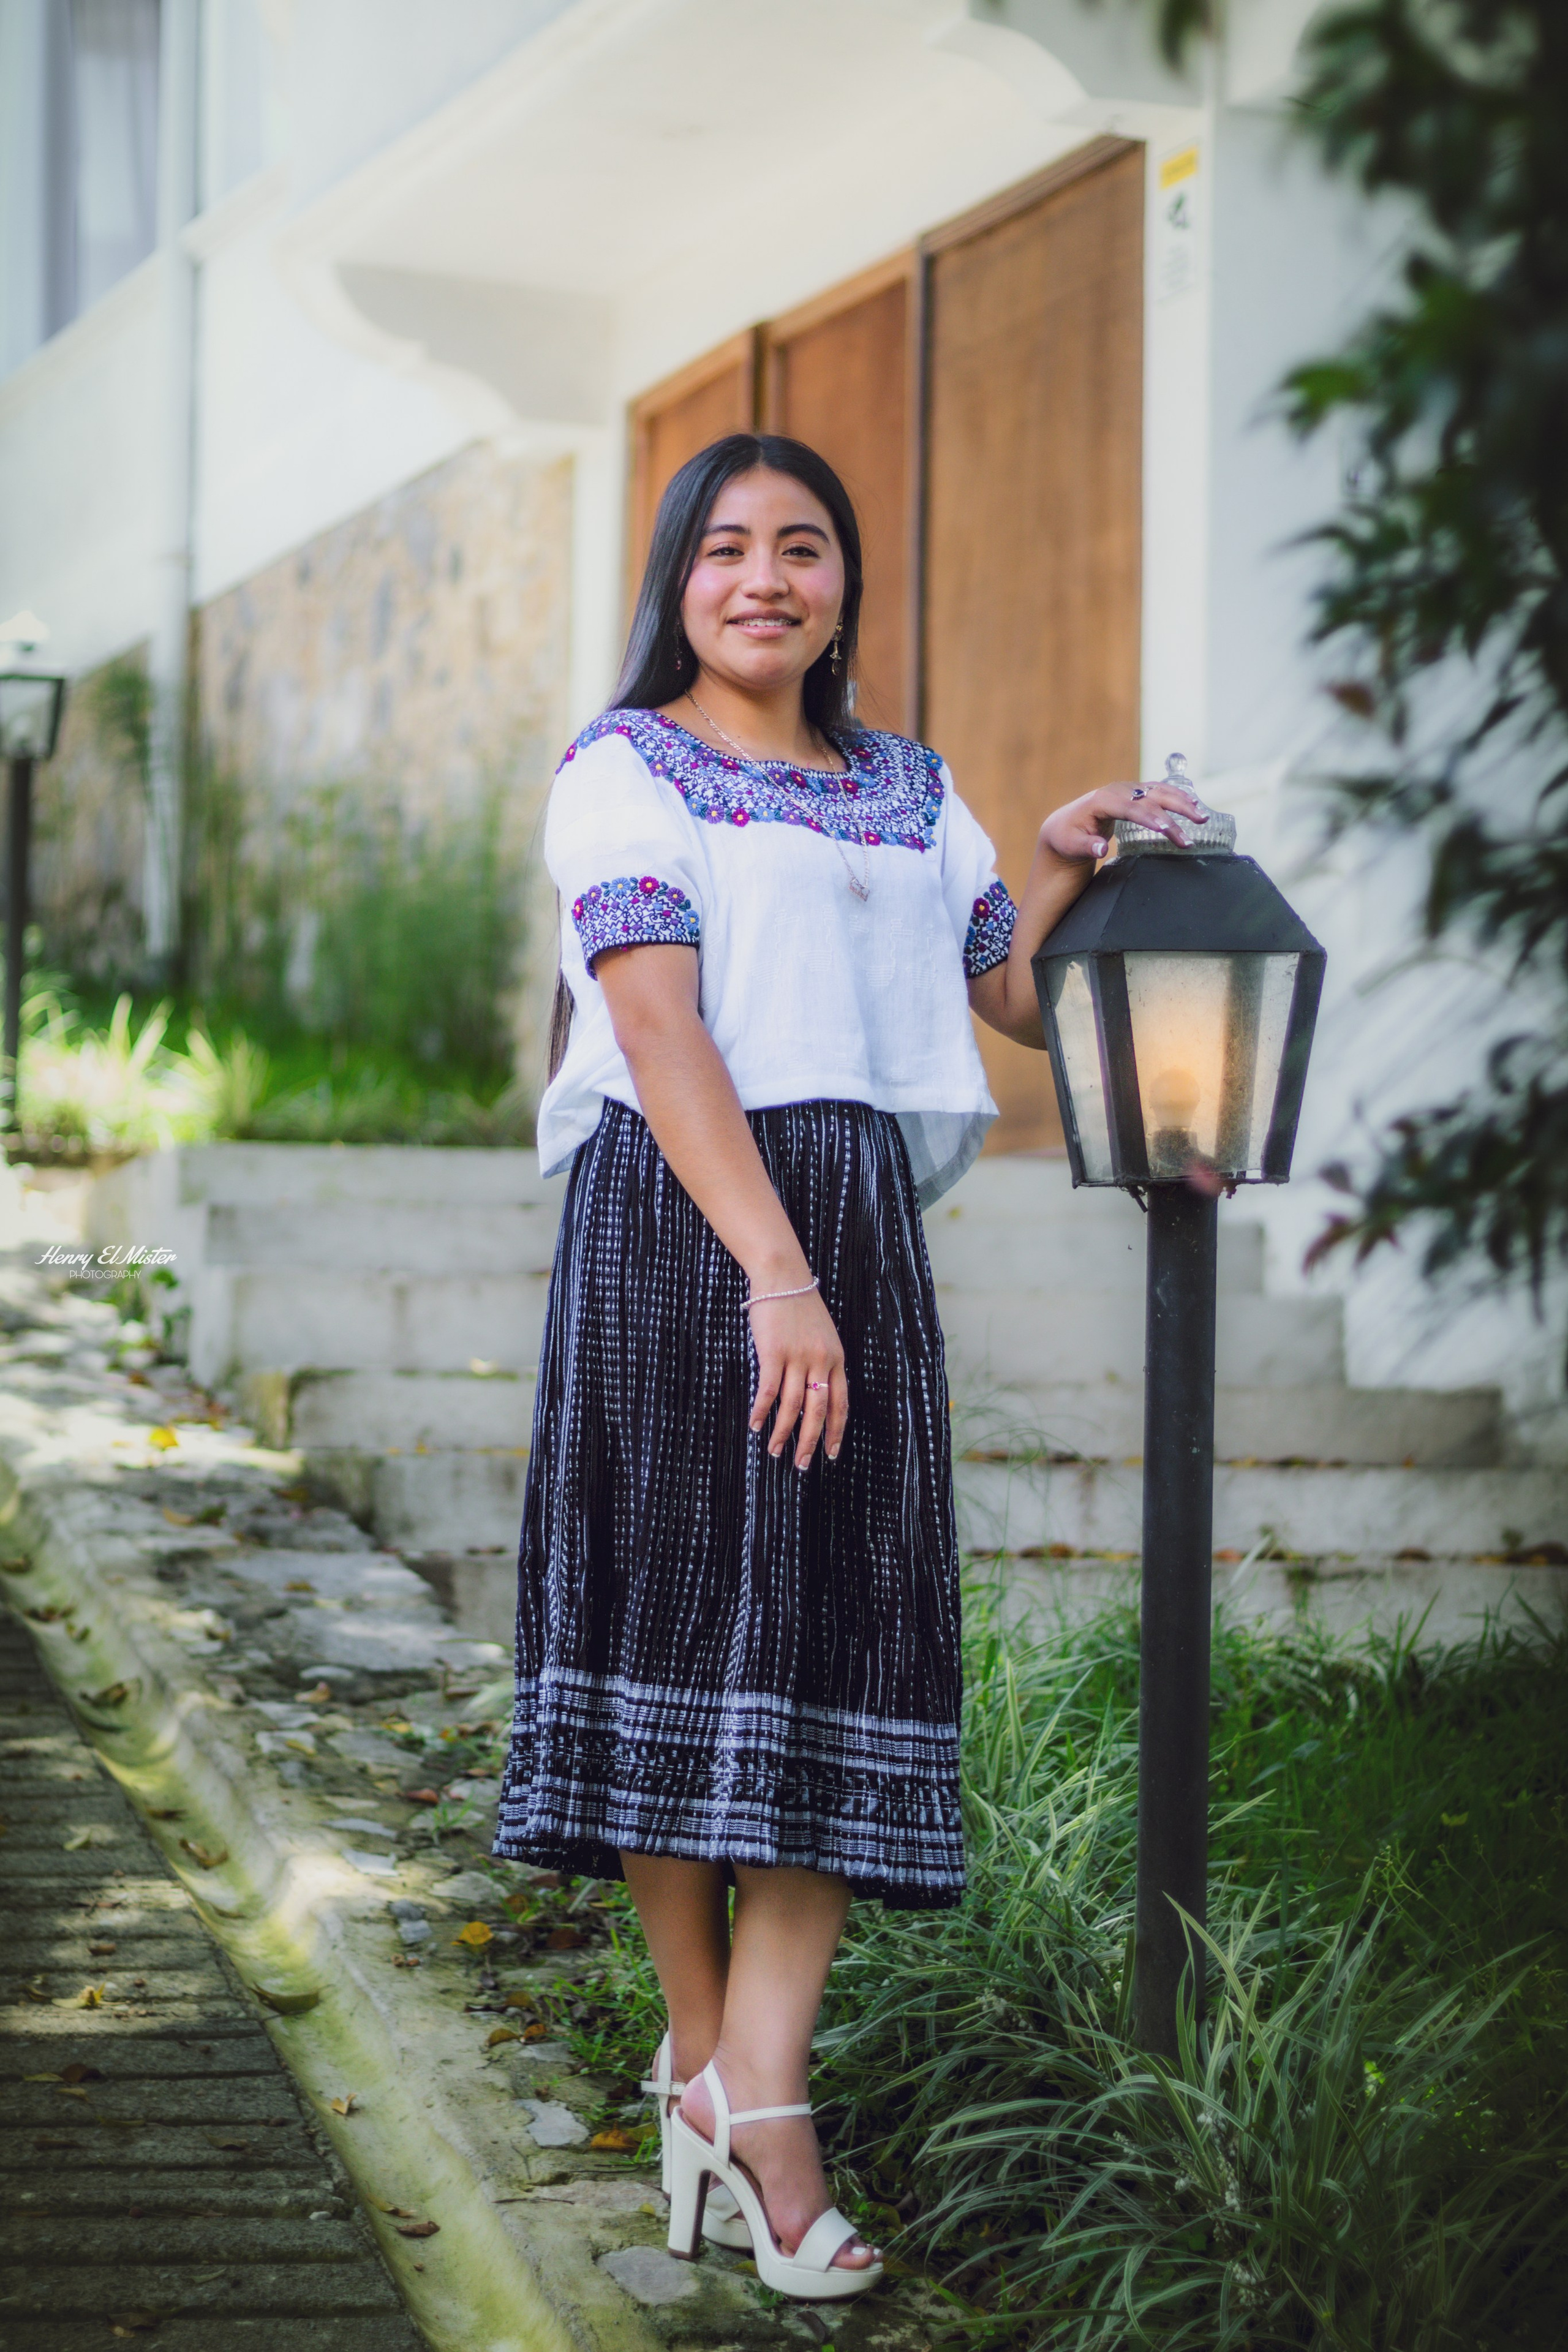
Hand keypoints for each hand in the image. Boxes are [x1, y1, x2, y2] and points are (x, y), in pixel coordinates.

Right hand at [747, 1289, 848, 1469]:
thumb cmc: (799, 1307)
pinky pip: (769, 1390)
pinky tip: (755, 1425)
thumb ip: (823, 1362)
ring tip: (775, 1451)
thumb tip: (816, 1394)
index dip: (835, 1431)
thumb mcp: (823, 1335)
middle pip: (819, 1411)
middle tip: (803, 1465)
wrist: (783, 1277)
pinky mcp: (774, 1352)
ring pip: (793, 1406)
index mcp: (836, 1359)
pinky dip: (761, 1410)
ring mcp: (798, 1357)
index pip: (841, 1404)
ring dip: (784, 1432)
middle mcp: (821, 1361)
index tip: (831, 1453)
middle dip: (811, 1441)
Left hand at [1041, 777, 1208, 862]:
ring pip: (1159, 792)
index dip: (1148, 818)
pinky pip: (1160, 792)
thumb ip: (1086, 846)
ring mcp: (1129, 791)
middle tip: (1188, 836)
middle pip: (1150, 800)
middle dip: (1172, 816)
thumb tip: (1100, 849)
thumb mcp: (1070, 845)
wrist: (1065, 825)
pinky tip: (1194, 804)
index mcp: (1101, 801)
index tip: (1165, 830)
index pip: (1129, 808)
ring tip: (1201, 817)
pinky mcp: (1136, 794)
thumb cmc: (1067, 837)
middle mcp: (1118, 791)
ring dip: (1182, 803)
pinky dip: (1178, 796)